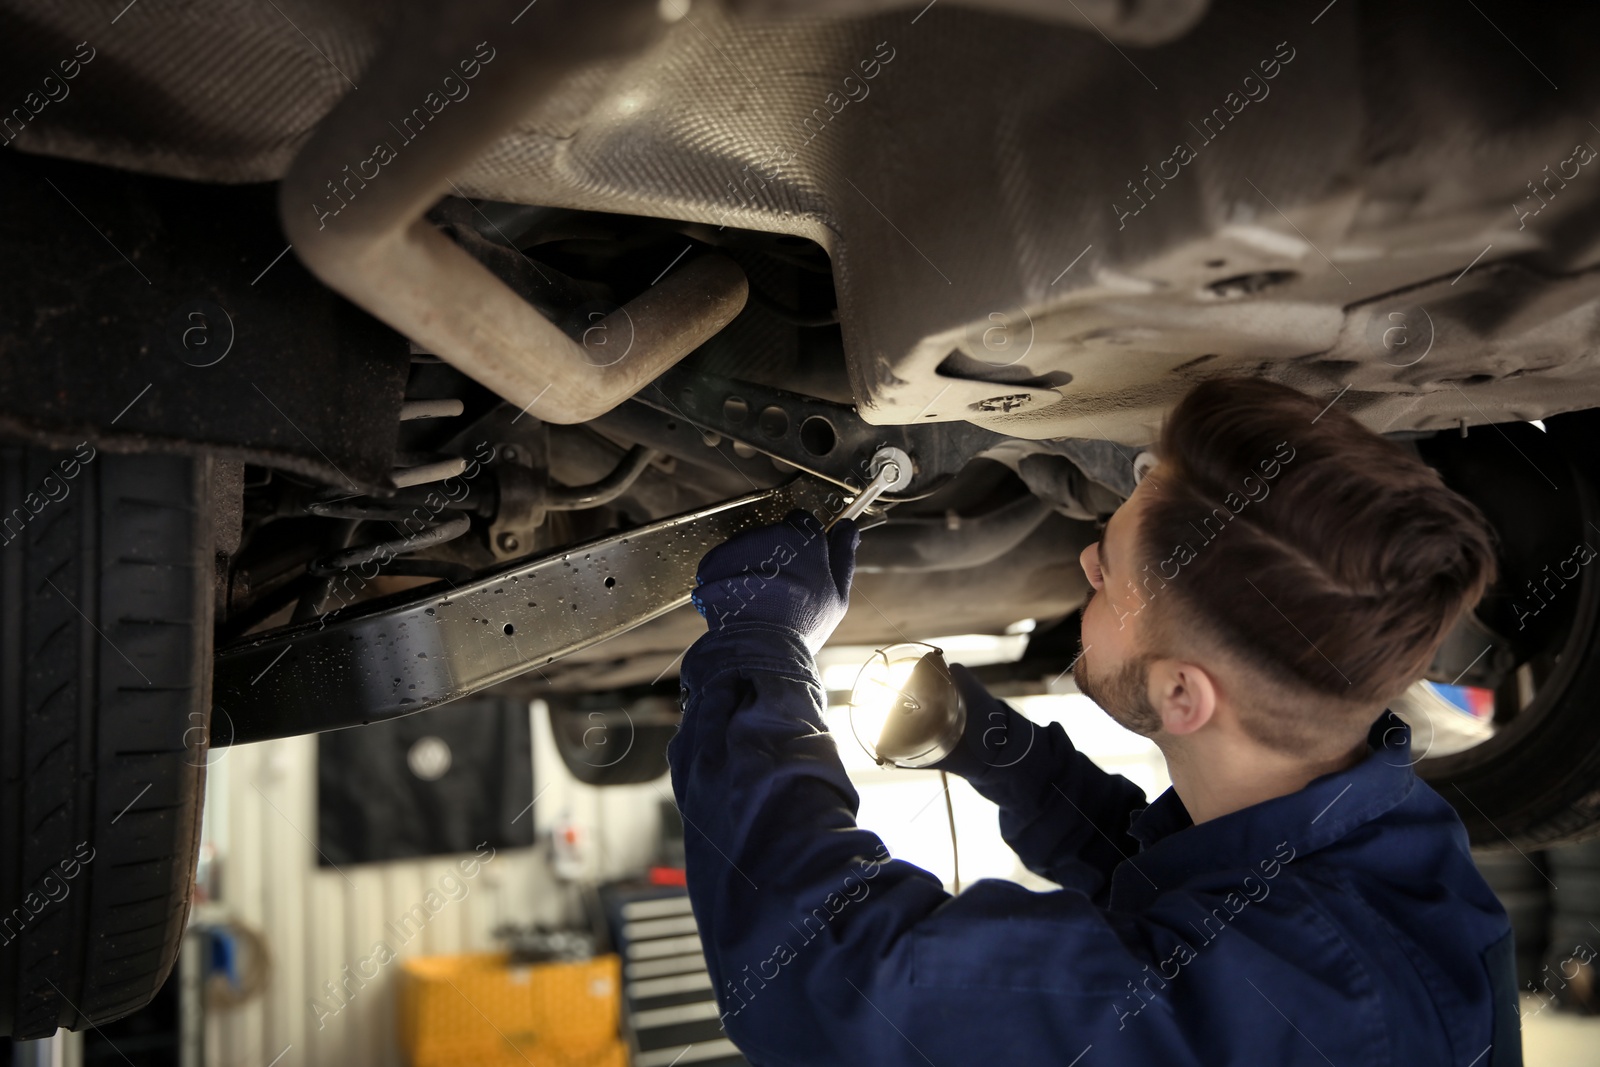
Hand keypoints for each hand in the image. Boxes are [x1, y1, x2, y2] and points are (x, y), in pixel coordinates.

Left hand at [691, 509, 859, 652]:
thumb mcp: (838, 594)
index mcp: (803, 537)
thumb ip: (843, 554)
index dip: (804, 542)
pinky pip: (725, 561)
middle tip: (782, 589)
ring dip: (752, 565)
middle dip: (777, 555)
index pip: (802, 521)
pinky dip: (729, 576)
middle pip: (774, 535)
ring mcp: (738, 546)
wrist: (759, 648)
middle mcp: (769, 533)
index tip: (803, 563)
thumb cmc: (804, 623)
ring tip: (759, 599)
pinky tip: (740, 600)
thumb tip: (848, 525)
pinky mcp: (714, 561)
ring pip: (748, 547)